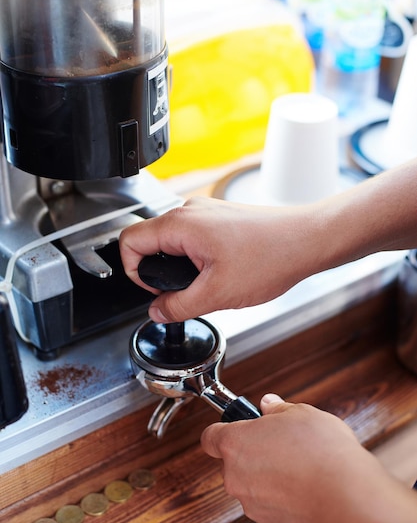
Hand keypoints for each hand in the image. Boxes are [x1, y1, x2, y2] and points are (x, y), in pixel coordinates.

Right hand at [119, 196, 313, 322]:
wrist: (306, 241)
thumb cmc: (271, 257)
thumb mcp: (217, 293)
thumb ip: (179, 306)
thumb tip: (157, 312)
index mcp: (180, 224)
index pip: (129, 242)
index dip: (134, 273)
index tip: (157, 291)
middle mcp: (189, 211)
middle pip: (149, 241)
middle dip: (160, 272)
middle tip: (187, 292)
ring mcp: (205, 212)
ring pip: (172, 242)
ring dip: (181, 267)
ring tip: (209, 283)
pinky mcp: (218, 218)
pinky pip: (192, 238)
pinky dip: (197, 259)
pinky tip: (221, 272)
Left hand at [200, 393, 377, 522]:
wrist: (346, 495)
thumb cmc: (322, 451)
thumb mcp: (301, 413)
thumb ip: (277, 409)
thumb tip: (268, 405)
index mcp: (235, 443)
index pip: (209, 437)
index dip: (222, 430)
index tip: (235, 428)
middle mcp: (235, 476)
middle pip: (234, 462)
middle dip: (254, 454)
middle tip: (281, 445)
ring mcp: (251, 503)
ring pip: (253, 485)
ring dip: (269, 477)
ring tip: (300, 467)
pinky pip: (270, 506)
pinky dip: (283, 498)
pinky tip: (306, 488)